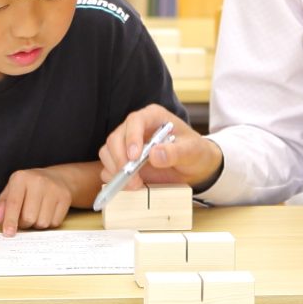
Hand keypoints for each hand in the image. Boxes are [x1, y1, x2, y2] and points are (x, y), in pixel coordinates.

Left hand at [0, 167, 74, 236]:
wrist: (56, 178)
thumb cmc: (28, 188)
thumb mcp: (12, 192)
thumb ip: (2, 206)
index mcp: (21, 178)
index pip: (14, 203)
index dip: (10, 220)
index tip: (8, 233)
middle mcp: (38, 181)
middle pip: (28, 217)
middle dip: (24, 224)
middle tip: (24, 217)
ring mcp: (54, 189)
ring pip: (42, 223)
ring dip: (37, 224)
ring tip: (36, 213)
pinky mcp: (65, 197)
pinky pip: (54, 223)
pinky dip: (49, 223)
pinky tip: (47, 212)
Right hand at [99, 104, 222, 189]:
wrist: (194, 168)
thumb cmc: (195, 153)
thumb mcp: (192, 151)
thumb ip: (175, 152)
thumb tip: (155, 154)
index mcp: (153, 117)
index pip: (135, 121)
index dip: (132, 138)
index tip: (135, 157)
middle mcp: (136, 128)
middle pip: (116, 138)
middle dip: (121, 160)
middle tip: (134, 179)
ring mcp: (127, 145)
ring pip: (107, 152)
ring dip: (116, 171)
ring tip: (135, 185)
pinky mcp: (123, 161)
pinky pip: (108, 168)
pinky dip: (114, 179)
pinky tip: (130, 186)